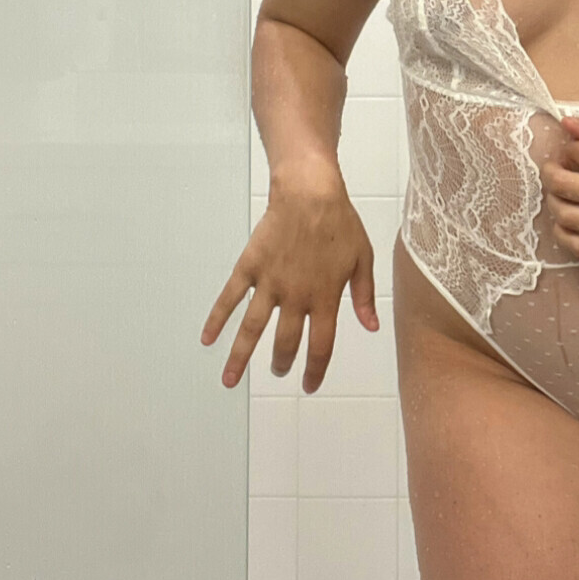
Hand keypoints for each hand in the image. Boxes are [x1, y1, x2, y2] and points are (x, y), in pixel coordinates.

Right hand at [200, 159, 377, 394]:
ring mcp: (269, 283)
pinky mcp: (250, 267)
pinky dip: (216, 319)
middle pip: (284, 342)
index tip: (309, 385)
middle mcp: (295, 297)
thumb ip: (365, 296)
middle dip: (281, 363)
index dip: (314, 370)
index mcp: (325, 298)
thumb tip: (371, 327)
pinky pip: (229, 297)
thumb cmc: (341, 223)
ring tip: (229, 380)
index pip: (320, 346)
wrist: (310, 193)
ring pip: (251, 329)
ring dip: (240, 357)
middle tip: (279, 371)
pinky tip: (207, 339)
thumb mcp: (363, 259)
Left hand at [539, 115, 578, 259]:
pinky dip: (563, 234)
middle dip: (550, 172)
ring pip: (567, 217)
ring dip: (552, 201)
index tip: (573, 148)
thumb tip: (565, 123)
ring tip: (558, 191)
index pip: (578, 154)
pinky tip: (564, 220)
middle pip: (565, 185)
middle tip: (553, 167)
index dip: (569, 147)